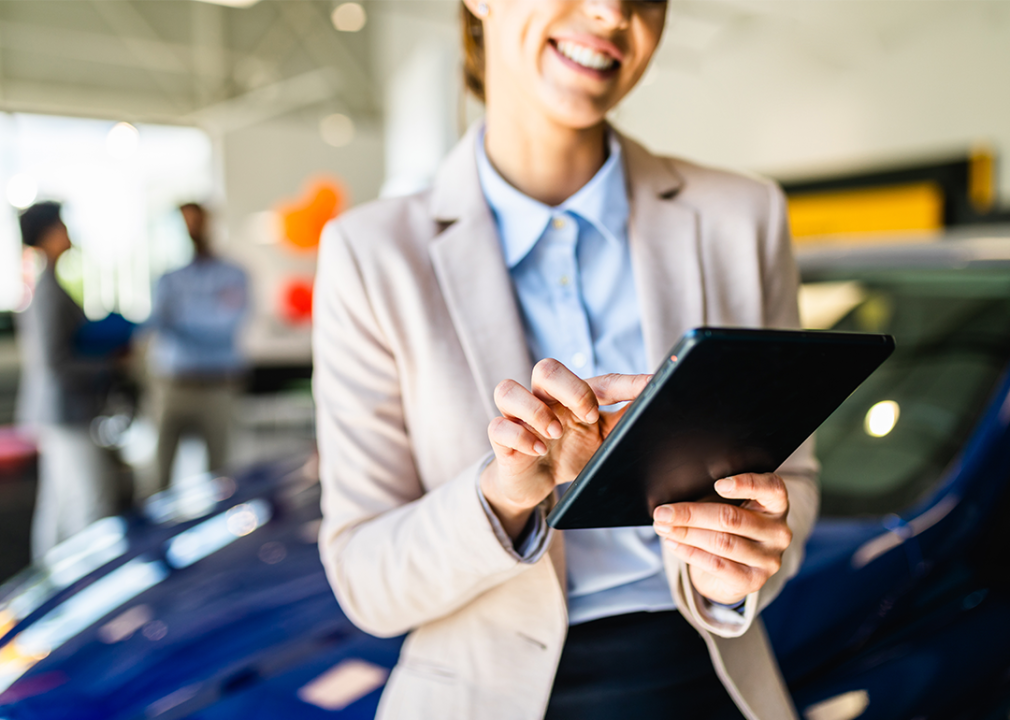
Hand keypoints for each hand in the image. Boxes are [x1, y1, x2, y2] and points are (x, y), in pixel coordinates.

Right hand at [481, 359, 650, 539]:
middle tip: (588, 415)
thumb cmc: (571, 454)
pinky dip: (519, 437)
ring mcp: (518, 417)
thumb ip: (626, 423)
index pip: (600, 381)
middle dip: (570, 388)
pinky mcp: (501, 439)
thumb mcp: (604, 442)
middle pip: (546, 368)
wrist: (533, 483)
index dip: (626, 384)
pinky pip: (497, 427)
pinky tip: (538, 450)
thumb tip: (660, 407)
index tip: (651, 386)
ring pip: (508, 389)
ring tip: (555, 433)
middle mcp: (544, 399)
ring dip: (535, 410)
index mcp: (574, 396)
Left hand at [652, 473, 791, 604]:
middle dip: (691, 514)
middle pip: (731, 518)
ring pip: (721, 542)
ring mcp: (768, 559)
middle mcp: (778, 532)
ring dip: (686, 533)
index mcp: (776, 505)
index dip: (746, 484)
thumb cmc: (728, 527)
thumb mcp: (728, 506)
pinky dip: (690, 552)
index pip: (771, 488)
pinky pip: (717, 564)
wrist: (732, 571)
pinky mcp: (753, 580)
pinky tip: (673, 543)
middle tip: (663, 512)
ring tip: (663, 527)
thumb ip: (714, 496)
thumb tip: (675, 499)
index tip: (718, 483)